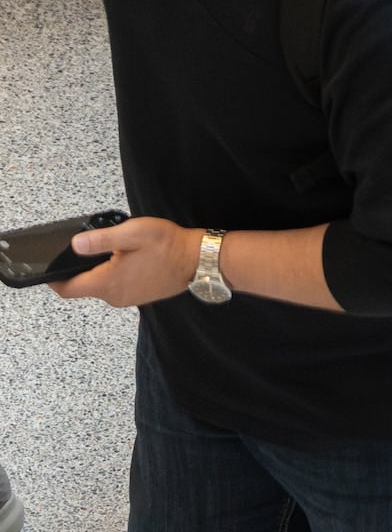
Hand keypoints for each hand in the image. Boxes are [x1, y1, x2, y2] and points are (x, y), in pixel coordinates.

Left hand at [52, 216, 204, 308]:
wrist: (200, 260)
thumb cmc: (169, 246)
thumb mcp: (132, 234)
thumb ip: (100, 239)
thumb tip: (74, 245)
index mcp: (107, 283)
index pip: (66, 289)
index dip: (54, 278)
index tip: (52, 265)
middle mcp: (114, 296)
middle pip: (83, 287)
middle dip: (81, 269)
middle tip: (92, 247)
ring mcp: (127, 298)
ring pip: (101, 287)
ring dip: (101, 271)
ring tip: (115, 251)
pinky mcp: (139, 296)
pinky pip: (117, 287)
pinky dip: (115, 275)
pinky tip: (129, 259)